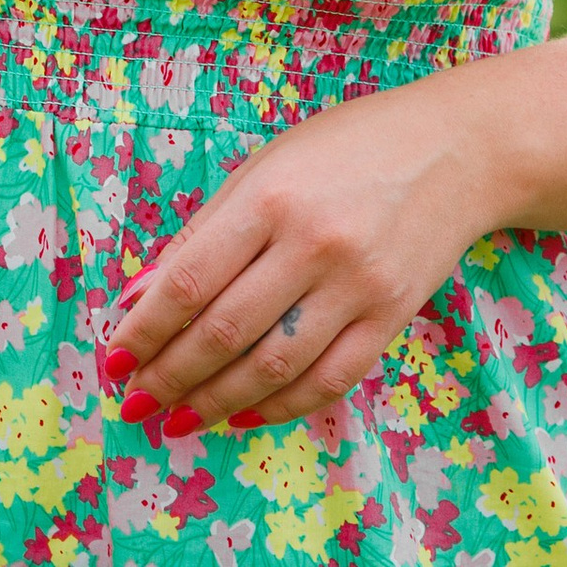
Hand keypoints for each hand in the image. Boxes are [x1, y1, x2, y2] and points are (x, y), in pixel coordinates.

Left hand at [92, 74, 507, 435]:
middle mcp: (311, 246)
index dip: (145, 329)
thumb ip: (204, 231)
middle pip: (226, 330)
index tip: (114, 359)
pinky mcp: (392, 318)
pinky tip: (244, 414)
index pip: (189, 281)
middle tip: (135, 401)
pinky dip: (282, 405)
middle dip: (171, 374)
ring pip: (274, 366)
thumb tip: (142, 293)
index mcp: (267, 199)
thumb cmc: (341, 148)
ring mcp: (357, 287)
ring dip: (218, 401)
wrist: (452, 151)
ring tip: (178, 419)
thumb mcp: (262, 167)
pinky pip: (330, 379)